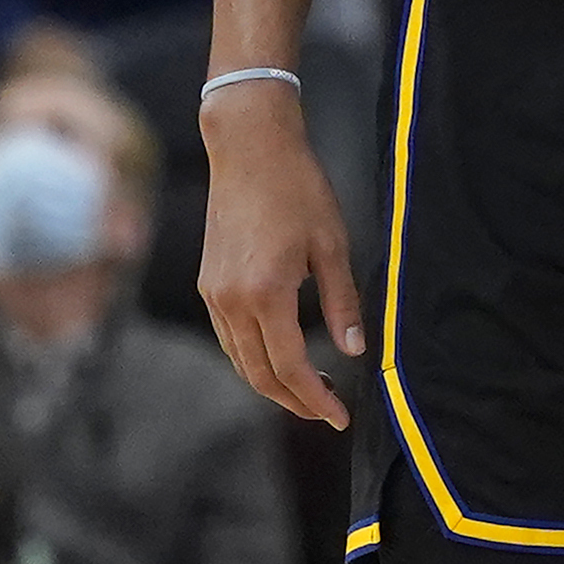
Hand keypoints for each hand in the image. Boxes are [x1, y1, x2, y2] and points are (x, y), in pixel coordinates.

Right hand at [200, 90, 364, 429]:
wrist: (249, 147)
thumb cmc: (298, 188)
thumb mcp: (332, 244)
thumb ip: (342, 301)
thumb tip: (355, 351)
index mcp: (266, 292)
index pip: (290, 367)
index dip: (316, 398)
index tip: (340, 416)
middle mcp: (231, 300)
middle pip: (259, 375)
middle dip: (294, 401)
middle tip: (328, 411)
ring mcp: (213, 294)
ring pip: (240, 361)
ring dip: (273, 383)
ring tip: (311, 389)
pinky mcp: (208, 284)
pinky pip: (230, 338)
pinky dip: (254, 359)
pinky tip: (281, 357)